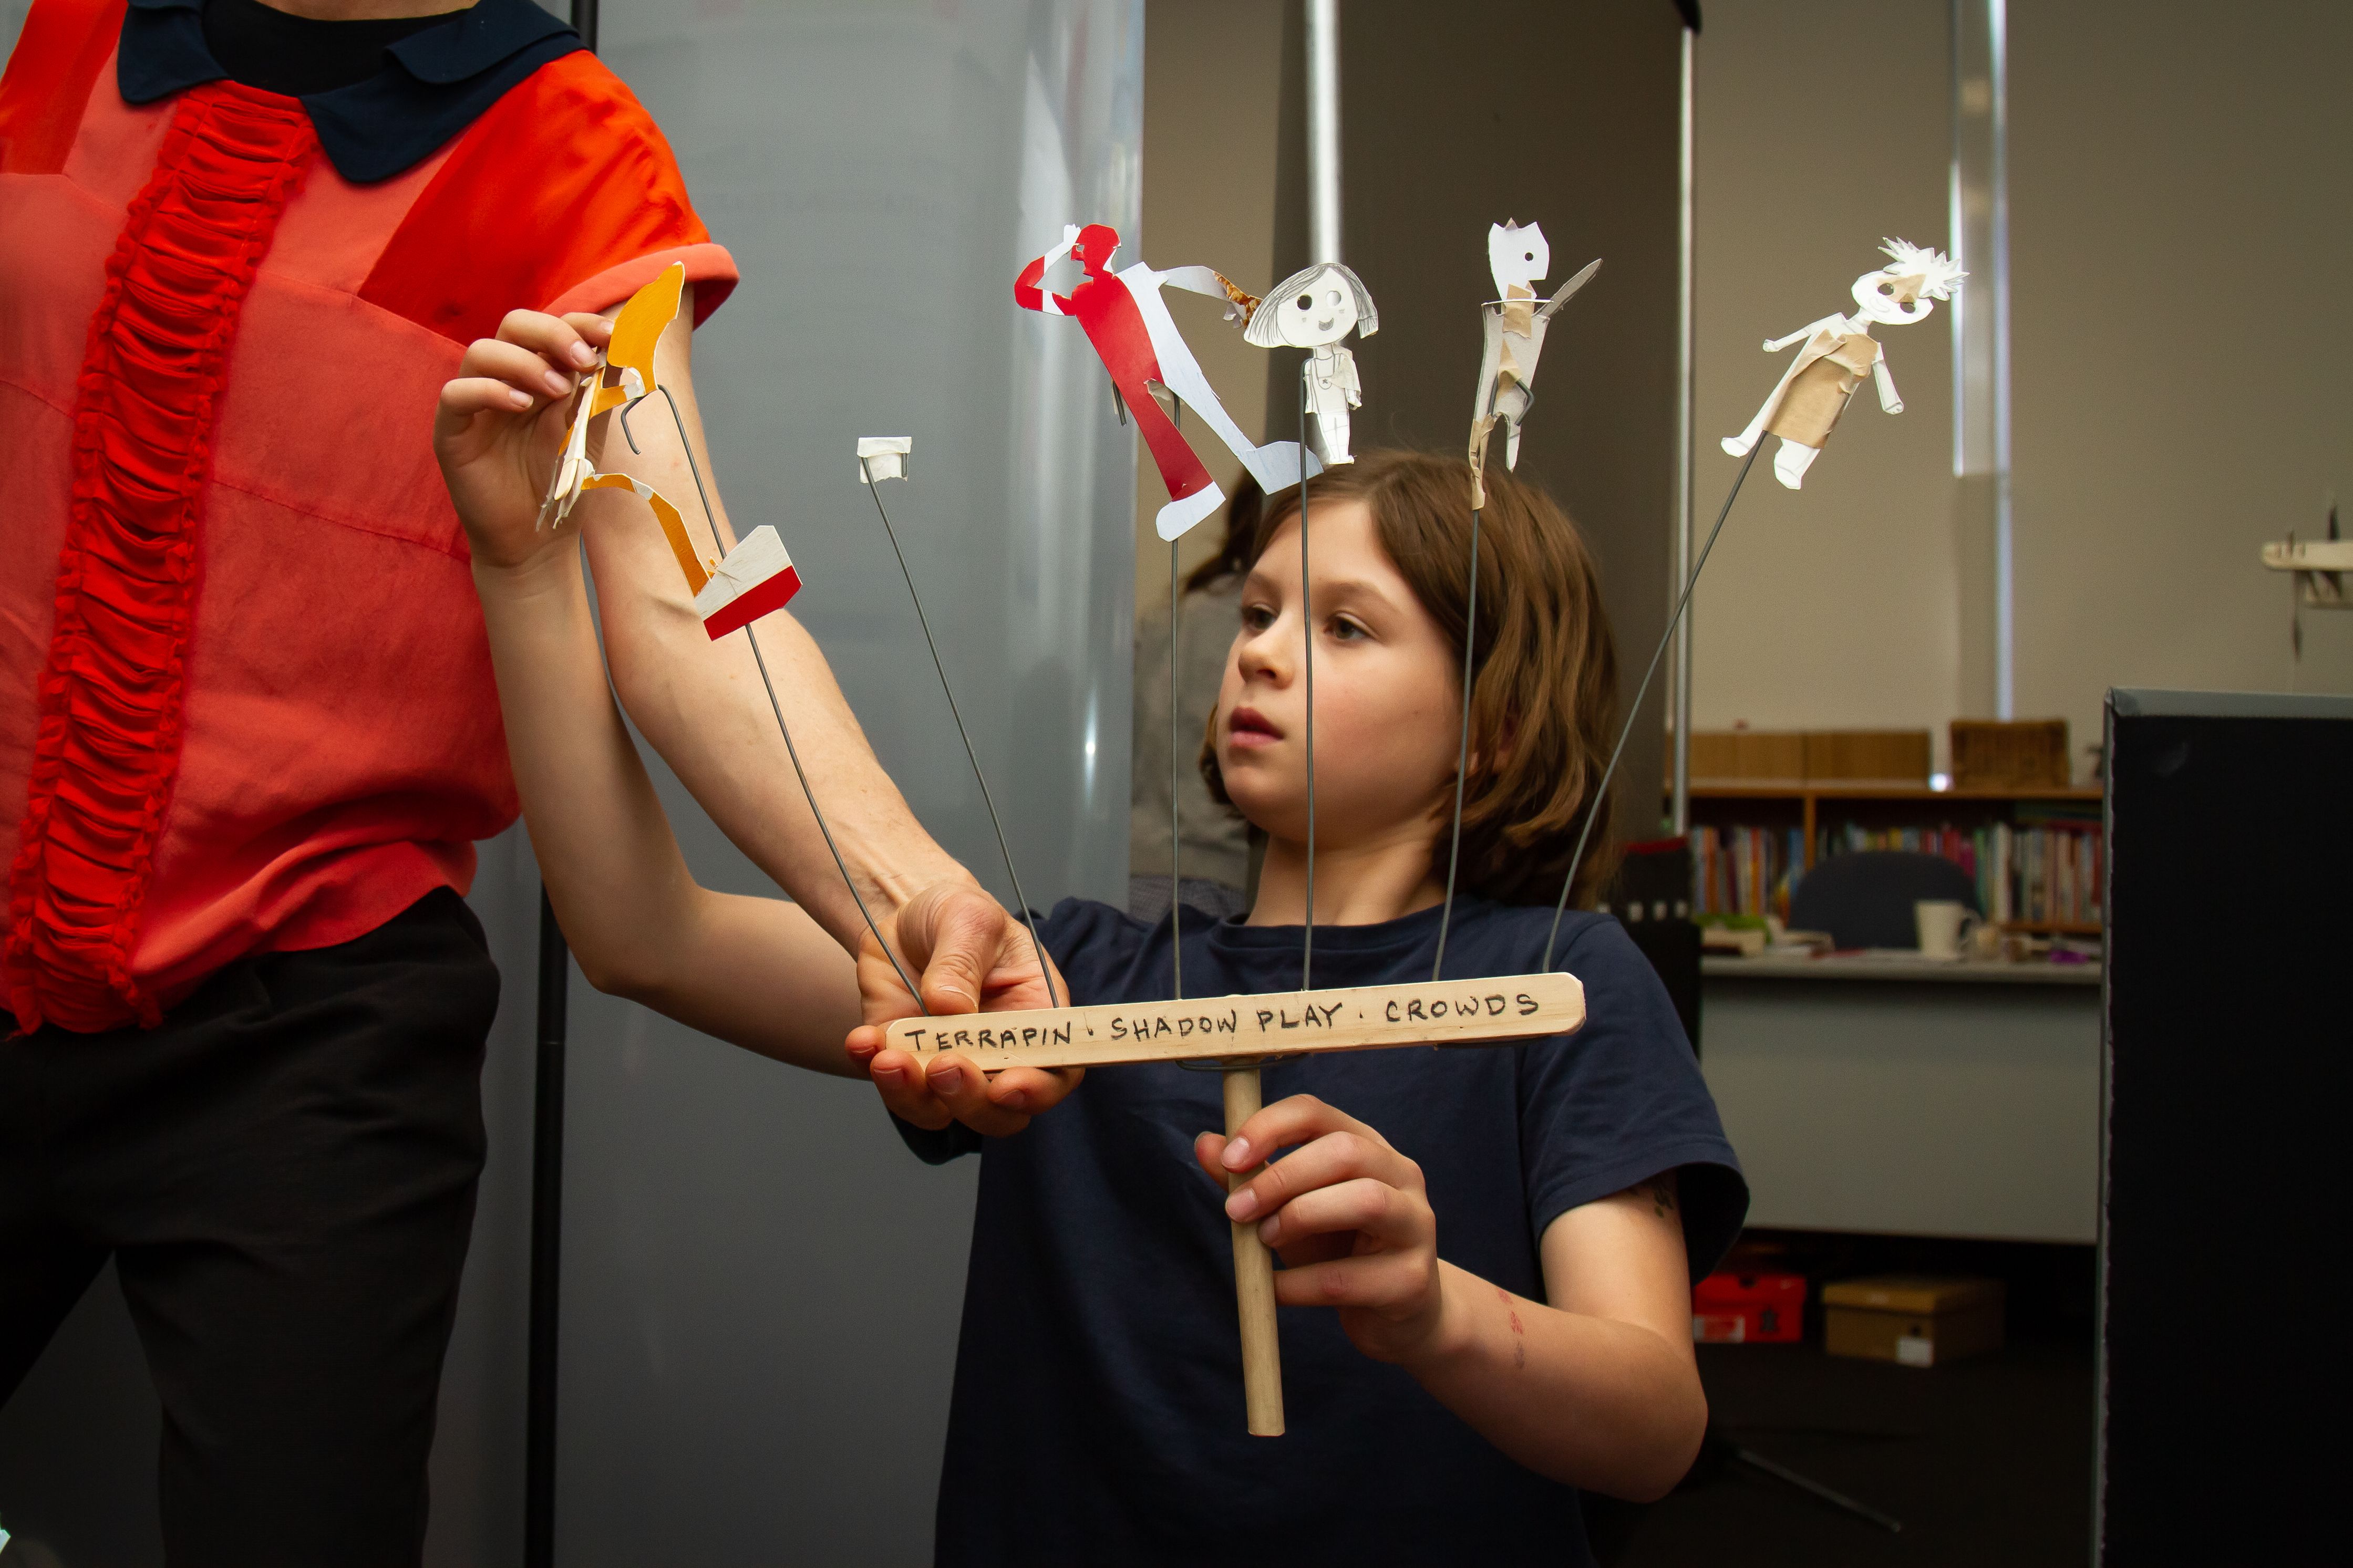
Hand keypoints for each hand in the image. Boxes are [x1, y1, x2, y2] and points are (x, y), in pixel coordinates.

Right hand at [434, 309, 614, 570]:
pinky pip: (456, 394)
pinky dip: (489, 391)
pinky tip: (521, 406)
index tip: (611, 336)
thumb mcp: (592, 430)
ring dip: (524, 363)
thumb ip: (604, 389)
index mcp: (539, 372)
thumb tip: (628, 344)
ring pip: (482, 352)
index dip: (580, 323)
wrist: (539, 540)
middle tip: (583, 360)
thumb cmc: (562, 482)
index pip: (552, 326)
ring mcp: (475, 402)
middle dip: (552, 335)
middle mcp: (505, 379)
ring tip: (557, 392)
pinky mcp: (452, 431)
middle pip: (513, 326)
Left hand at [845, 882, 1080, 1137]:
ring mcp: (948, 1064)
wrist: (903, 915)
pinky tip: (862, 1041)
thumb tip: (950, 1007)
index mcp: (1034, 1018)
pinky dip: (874, 1072)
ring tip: (888, 1060)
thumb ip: (962, 960)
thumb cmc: (957, 915)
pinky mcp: (903, 1063)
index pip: (1056, 1071)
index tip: (1006, 1086)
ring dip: (915, 1097)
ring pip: (941, 1112)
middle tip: (943, 1067)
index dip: (1039, 1090)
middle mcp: (996, 1054)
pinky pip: (892, 1087)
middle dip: (972, 1101)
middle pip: (1000, 1111)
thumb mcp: (968, 918)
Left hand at [1196, 1095, 1444, 1363]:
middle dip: (1282, 1176)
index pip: (1317, 1113)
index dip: (1268, 1128)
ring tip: (1264, 1239)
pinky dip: (1299, 1284)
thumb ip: (1252, 1177)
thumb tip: (1206, 1144)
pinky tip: (1275, 1291)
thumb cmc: (1339, 1250)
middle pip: (1345, 1151)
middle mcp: (1401, 1175)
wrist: (1398, 1315)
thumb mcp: (1290, 1209)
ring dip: (1300, 1216)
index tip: (1230, 1159)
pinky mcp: (1411, 1281)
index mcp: (1369, 1146)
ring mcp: (1415, 1226)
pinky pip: (1348, 1276)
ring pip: (1366, 1201)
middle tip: (1236, 1210)